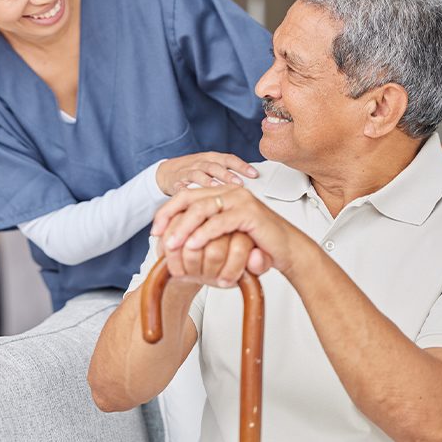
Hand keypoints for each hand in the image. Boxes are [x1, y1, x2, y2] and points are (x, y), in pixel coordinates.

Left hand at [153, 185, 312, 277]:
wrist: (287, 251)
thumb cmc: (256, 244)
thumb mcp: (224, 235)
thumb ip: (204, 228)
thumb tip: (175, 234)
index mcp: (222, 192)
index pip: (187, 196)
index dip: (167, 211)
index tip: (155, 230)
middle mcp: (230, 191)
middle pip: (190, 199)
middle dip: (170, 217)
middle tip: (158, 236)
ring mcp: (241, 200)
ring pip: (202, 209)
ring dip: (183, 227)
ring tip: (171, 244)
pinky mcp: (250, 213)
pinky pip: (220, 222)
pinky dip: (203, 234)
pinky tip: (192, 246)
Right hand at [155, 152, 258, 195]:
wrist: (167, 172)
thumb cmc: (196, 171)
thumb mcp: (212, 167)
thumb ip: (229, 173)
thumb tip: (252, 183)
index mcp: (212, 158)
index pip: (229, 159)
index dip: (242, 166)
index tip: (255, 174)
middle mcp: (201, 163)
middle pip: (215, 166)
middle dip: (227, 175)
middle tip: (239, 184)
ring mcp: (188, 171)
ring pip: (199, 174)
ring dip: (208, 181)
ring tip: (217, 189)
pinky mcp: (176, 182)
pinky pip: (180, 186)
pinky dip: (184, 189)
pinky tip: (190, 194)